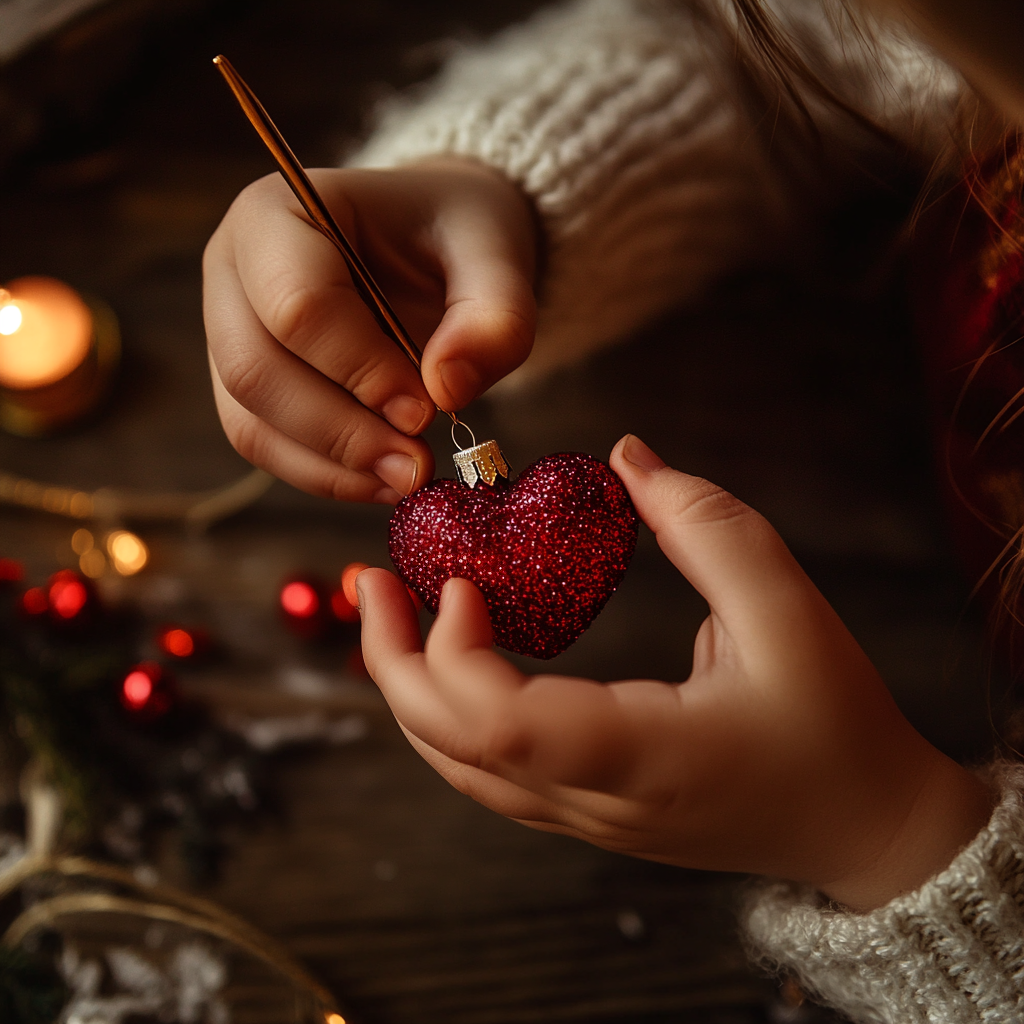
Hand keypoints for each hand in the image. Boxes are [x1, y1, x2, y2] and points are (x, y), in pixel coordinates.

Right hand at [203, 158, 536, 501]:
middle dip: (342, 432)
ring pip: (252, 422)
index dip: (361, 370)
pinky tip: (386, 479)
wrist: (437, 243)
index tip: (427, 407)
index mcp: (278, 211)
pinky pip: (266, 447)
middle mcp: (233, 272)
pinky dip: (327, 476)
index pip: (297, 306)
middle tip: (418, 462)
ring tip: (410, 475)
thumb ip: (494, 315)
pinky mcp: (248, 388)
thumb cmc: (456, 234)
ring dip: (334, 465)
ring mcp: (229, 334)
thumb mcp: (497, 253)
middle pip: (255, 371)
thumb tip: (448, 389)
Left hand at [358, 435, 993, 910]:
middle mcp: (597, 802)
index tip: (461, 579)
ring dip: (411, 689)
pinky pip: (489, 771)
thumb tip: (626, 455)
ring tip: (394, 612)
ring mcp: (587, 820)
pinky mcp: (589, 814)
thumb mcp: (787, 609)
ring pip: (459, 768)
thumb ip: (704, 524)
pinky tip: (452, 655)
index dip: (453, 653)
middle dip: (393, 664)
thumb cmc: (836, 724)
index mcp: (645, 758)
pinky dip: (451, 712)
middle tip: (376, 582)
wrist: (864, 827)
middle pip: (452, 750)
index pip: (504, 725)